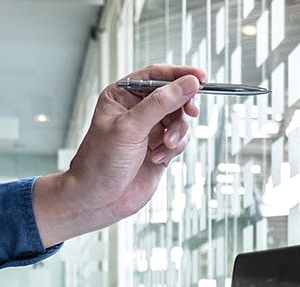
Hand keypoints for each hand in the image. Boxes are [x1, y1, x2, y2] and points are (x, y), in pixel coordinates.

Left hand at [34, 64, 205, 246]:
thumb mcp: (130, 126)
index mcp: (122, 96)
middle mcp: (137, 111)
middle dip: (181, 107)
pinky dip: (174, 149)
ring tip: (166, 145)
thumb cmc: (100, 162)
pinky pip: (180, 140)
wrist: (99, 198)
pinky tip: (159, 157)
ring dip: (178, 132)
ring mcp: (150, 131)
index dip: (179, 75)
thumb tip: (186, 84)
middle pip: (173, 96)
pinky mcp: (160, 150)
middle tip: (190, 111)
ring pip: (179, 119)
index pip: (156, 76)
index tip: (200, 77)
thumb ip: (161, 103)